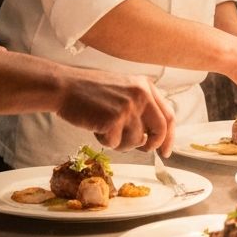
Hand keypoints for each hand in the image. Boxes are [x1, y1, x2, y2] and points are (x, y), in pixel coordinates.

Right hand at [55, 69, 175, 155]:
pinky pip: (115, 143)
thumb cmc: (91, 92)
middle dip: (153, 145)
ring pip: (136, 141)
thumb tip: (153, 136)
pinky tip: (96, 126)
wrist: (66, 87)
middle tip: (145, 150)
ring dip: (121, 142)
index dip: (169, 136)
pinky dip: (105, 141)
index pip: (168, 115)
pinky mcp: (114, 119)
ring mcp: (129, 107)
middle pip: (160, 130)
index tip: (166, 150)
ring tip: (107, 128)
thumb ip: (141, 107)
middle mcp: (141, 95)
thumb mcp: (124, 90)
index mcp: (146, 86)